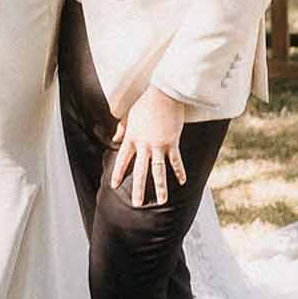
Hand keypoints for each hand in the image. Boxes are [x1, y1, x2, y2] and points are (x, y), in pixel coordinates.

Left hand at [110, 86, 186, 205]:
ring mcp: (159, 145)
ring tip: (162, 201)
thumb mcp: (129, 115)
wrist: (163, 94)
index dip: (119, 173)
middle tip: (137, 204)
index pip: (123, 160)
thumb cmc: (145, 102)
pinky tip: (182, 182)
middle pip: (140, 171)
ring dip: (161, 187)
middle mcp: (144, 145)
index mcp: (132, 138)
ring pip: (159, 171)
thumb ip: (122, 128)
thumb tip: (115, 137)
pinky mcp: (172, 143)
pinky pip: (176, 161)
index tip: (115, 185)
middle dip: (139, 189)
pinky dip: (179, 171)